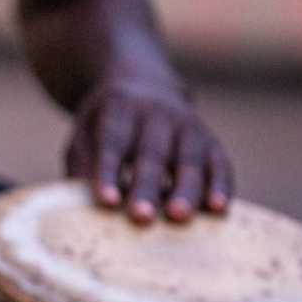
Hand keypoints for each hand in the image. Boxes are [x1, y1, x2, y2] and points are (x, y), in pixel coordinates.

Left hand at [65, 78, 234, 223]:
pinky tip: (219, 208)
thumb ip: (82, 165)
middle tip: (141, 217)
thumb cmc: (105, 124)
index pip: (113, 142)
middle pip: (152, 154)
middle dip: (146, 187)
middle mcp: (156, 113)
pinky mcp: (210, 140)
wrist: (143, 84)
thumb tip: (81, 204)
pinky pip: (219, 162)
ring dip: (186, 189)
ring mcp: (187, 125)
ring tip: (179, 217)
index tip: (107, 201)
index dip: (110, 172)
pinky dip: (220, 185)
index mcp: (119, 108)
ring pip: (189, 159)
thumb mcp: (84, 133)